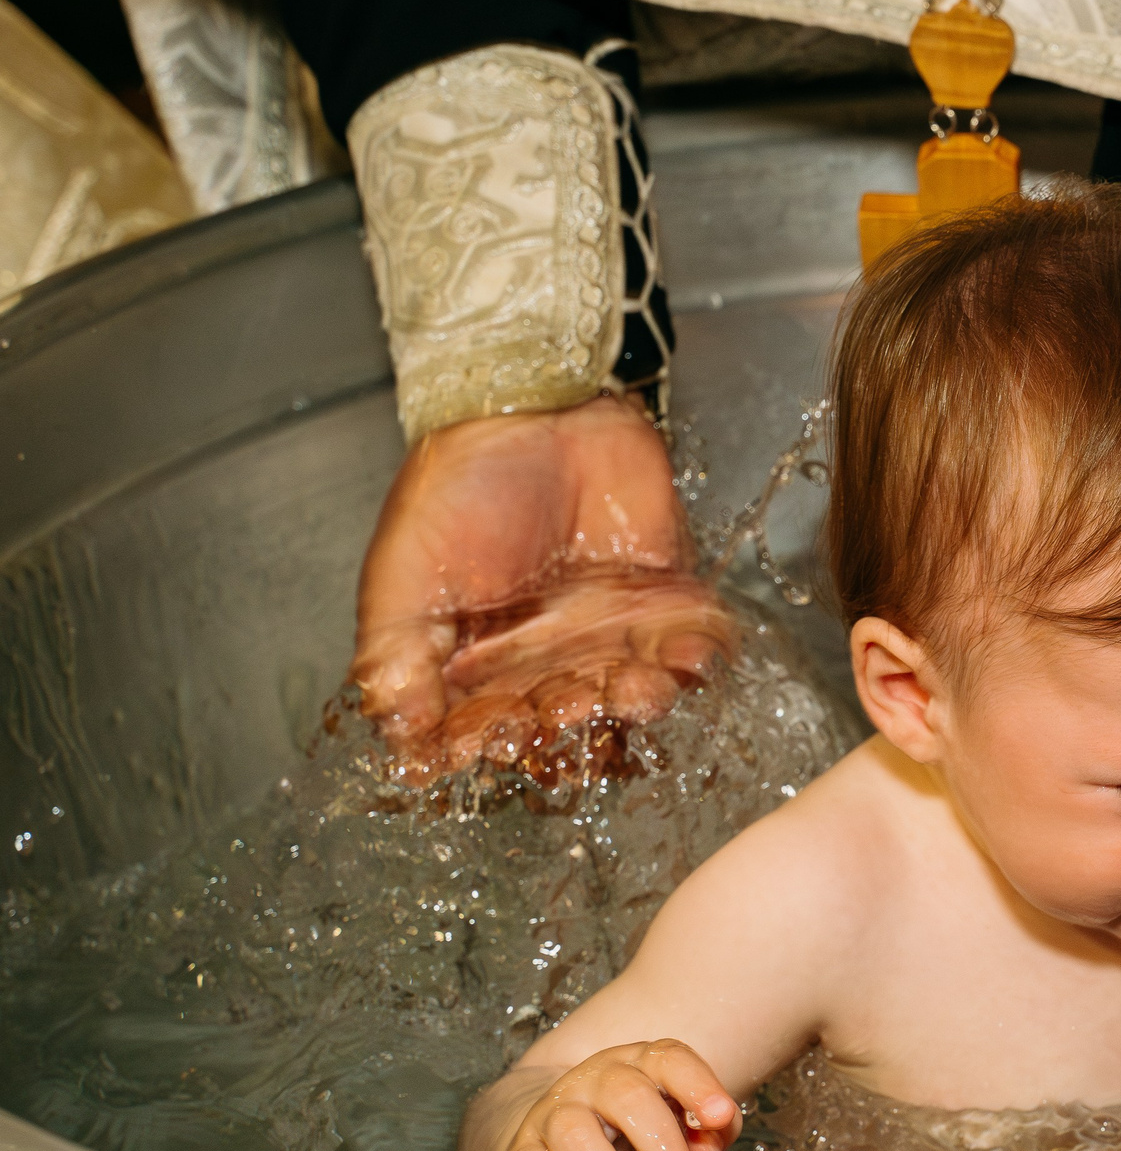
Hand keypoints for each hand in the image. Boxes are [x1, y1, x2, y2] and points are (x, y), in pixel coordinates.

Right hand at [351, 395, 734, 777]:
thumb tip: (400, 735)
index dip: (488, 743)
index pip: (485, 728)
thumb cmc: (457, 486)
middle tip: (564, 709)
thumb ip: (397, 656)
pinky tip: (683, 660)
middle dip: (570, 724)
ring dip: (636, 701)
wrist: (535, 408)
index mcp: (479, 666)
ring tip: (630, 690)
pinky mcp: (666, 603)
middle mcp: (547, 661)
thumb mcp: (403, 574)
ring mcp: (610, 635)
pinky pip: (688, 649)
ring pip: (630, 694)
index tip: (487, 740)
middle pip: (567, 720)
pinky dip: (693, 662)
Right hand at [499, 1040, 741, 1150]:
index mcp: (639, 1063)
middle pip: (627, 1095)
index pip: (668, 1058)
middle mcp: (594, 1079)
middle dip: (663, 1146)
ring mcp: (552, 1113)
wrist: (556, 1145)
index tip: (719, 1118)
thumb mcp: (676, 1126)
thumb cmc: (633, 1135)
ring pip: (575, 1135)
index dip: (698, 1086)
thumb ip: (706, 1134)